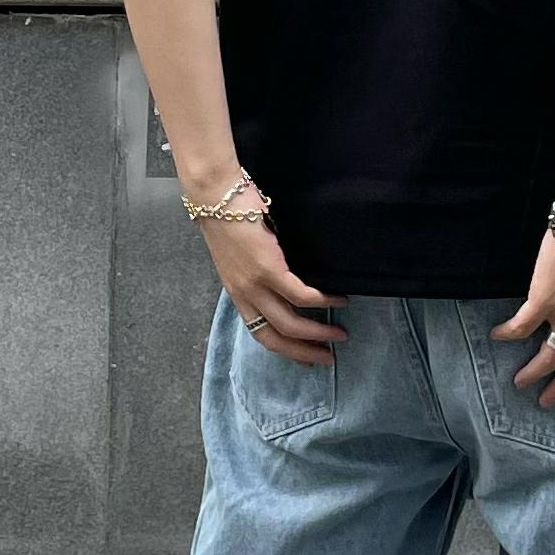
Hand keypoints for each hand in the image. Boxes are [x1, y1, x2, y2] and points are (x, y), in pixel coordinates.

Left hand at [202, 196, 345, 365]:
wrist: (214, 196)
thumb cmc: (230, 218)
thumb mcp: (243, 257)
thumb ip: (262, 275)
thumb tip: (290, 281)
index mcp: (238, 295)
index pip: (262, 334)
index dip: (287, 350)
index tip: (307, 358)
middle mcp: (244, 296)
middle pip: (276, 337)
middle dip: (305, 352)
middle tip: (329, 356)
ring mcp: (254, 284)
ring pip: (289, 323)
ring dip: (318, 332)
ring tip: (340, 333)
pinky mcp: (267, 268)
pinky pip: (300, 294)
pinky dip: (322, 301)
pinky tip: (337, 299)